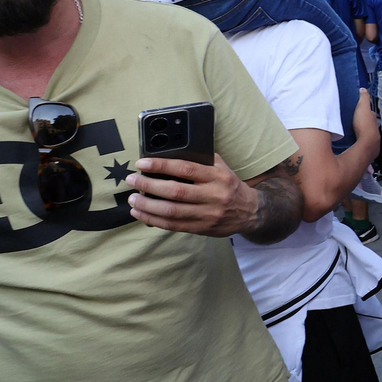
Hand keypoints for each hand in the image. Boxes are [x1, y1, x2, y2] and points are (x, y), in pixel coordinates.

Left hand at [125, 154, 259, 236]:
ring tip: (133, 199)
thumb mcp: (222, 168)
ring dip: (147, 205)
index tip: (142, 163)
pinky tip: (141, 213)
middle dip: (148, 185)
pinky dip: (154, 219)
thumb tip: (171, 153)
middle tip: (132, 180)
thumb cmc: (230, 186)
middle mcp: (213, 195)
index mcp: (217, 177)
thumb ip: (202, 160)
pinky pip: (173, 225)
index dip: (161, 166)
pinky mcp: (202, 228)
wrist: (250, 212)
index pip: (185, 169)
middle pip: (175, 191)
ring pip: (172, 211)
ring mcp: (207, 214)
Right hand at [354, 89, 380, 143]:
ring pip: (363, 131)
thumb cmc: (365, 125)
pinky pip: (359, 139)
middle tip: (352, 119)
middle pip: (367, 122)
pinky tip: (350, 137)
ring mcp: (369, 136)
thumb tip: (363, 89)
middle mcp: (373, 127)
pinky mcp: (364, 144)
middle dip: (361, 120)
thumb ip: (364, 98)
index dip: (365, 110)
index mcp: (372, 118)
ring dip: (358, 129)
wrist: (366, 143)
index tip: (358, 108)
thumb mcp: (363, 107)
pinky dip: (356, 137)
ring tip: (349, 128)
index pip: (370, 112)